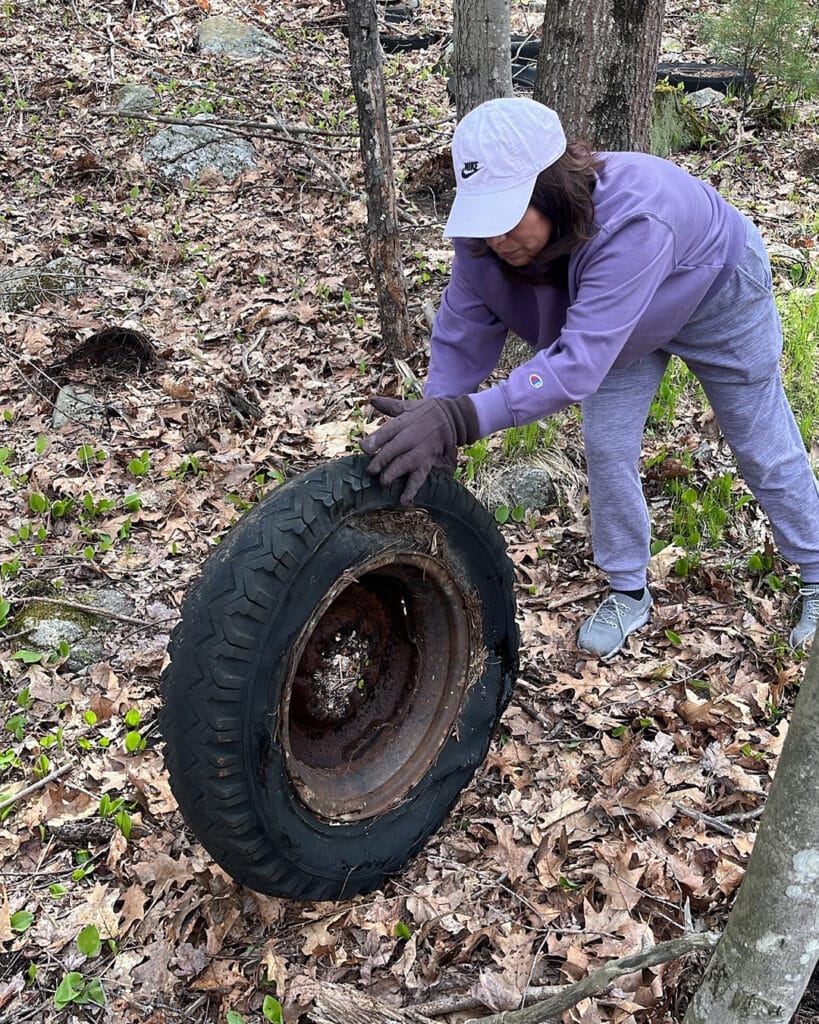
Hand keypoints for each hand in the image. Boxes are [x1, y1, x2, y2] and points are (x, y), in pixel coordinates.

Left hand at [360, 395, 478, 503]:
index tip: (363, 448)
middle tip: (370, 471)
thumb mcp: (408, 406)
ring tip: (384, 482)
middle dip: (382, 460)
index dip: (375, 440)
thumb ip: (388, 406)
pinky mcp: (427, 462)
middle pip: (394, 450)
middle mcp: (410, 437)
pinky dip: (412, 489)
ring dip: (395, 474)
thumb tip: (371, 399)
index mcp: (403, 422)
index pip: (387, 431)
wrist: (452, 419)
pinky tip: (404, 500)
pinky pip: (419, 477)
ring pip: (405, 464)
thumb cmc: (426, 412)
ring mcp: (419, 451)